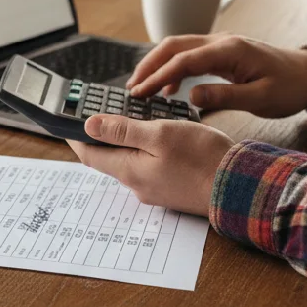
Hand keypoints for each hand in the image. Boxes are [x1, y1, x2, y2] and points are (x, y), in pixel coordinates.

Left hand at [67, 115, 234, 216]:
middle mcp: (136, 185)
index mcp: (128, 170)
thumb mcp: (159, 134)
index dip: (76, 137)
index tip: (67, 123)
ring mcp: (154, 190)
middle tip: (100, 115)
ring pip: (131, 163)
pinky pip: (150, 168)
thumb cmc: (202, 158)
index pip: (89, 154)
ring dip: (127, 144)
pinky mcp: (170, 190)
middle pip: (109, 159)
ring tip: (132, 121)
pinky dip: (147, 152)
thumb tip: (89, 126)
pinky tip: (159, 138)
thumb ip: (123, 130)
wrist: (239, 186)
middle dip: (102, 138)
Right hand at [126, 33, 306, 117]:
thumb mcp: (260, 98)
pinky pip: (189, 56)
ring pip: (178, 48)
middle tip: (131, 88)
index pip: (183, 60)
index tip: (138, 93)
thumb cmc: (290, 87)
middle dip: (148, 65)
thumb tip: (190, 95)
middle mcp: (221, 42)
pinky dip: (172, 68)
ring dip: (157, 65)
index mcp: (229, 50)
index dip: (157, 76)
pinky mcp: (222, 53)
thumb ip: (224, 96)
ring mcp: (221, 45)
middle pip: (173, 46)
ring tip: (141, 88)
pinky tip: (166, 88)